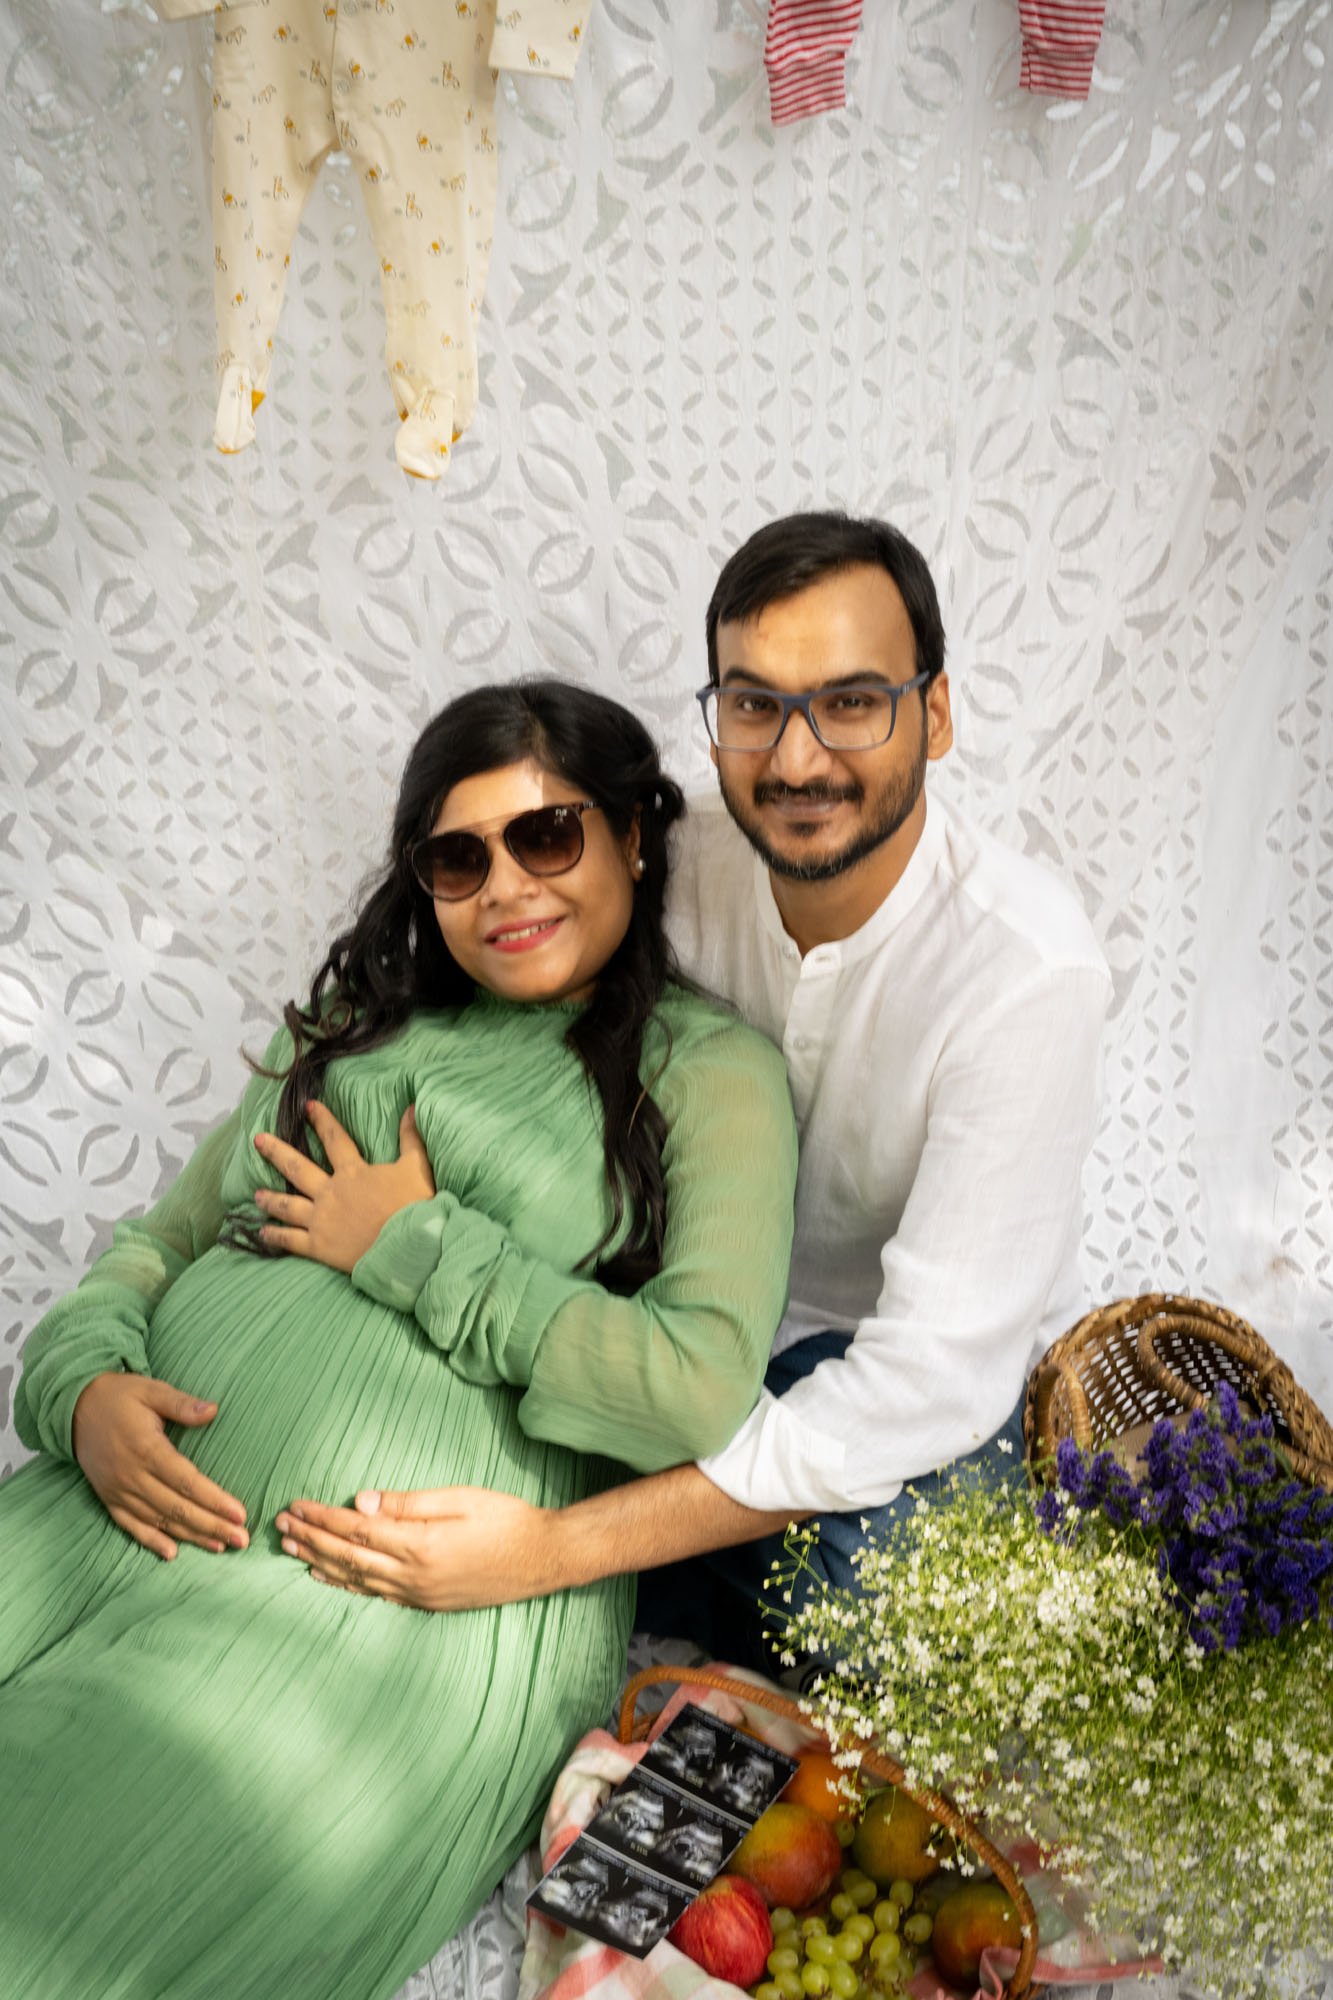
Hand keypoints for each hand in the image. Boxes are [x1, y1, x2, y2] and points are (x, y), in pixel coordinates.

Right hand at [72, 1371, 248, 1559]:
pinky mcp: (108, 1498)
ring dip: (190, 1536)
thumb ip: (182, 1404)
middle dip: (211, 1525)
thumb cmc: (120, 1397)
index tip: (239, 1514)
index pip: (186, 1482)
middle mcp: (132, 1475)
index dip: (214, 1500)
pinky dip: (150, 1541)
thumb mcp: (152, 1390)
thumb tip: (213, 1410)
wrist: (75, 1408)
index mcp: (146, 1449)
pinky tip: (172, 1553)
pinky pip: (130, 1525)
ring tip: (220, 1546)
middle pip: (177, 1508)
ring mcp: (118, 1490)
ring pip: (158, 1521)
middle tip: (240, 1539)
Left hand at [253, 1100, 434, 1273]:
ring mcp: (321, 1220)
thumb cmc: (415, 1206)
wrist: (409, 1246)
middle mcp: (330, 1192)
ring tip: (255, 1194)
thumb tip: (412, 1107)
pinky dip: (275, 1236)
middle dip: (276, 1152)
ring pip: (287, 1205)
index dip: (321, 1120)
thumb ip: (411, 1137)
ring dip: (270, 1198)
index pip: (334, 1139)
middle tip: (258, 1140)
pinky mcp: (318, 1247)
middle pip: (297, 1169)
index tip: (308, 1106)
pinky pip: (290, 1239)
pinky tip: (262, 1232)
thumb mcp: (417, 1167)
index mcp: (353, 1172)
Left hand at [274, 1486, 551, 1610]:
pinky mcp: (427, 1603)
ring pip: (356, 1580)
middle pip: (348, 1557)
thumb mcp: (460, 1498)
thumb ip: (409, 1503)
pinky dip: (347, 1586)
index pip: (356, 1530)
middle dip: (312, 1539)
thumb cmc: (506, 1520)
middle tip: (282, 1526)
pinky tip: (330, 1579)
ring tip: (293, 1551)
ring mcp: (419, 1594)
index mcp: (420, 1545)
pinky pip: (375, 1595)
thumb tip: (360, 1502)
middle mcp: (413, 1576)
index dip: (321, 1518)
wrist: (543, 1558)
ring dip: (321, 1564)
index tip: (295, 1505)